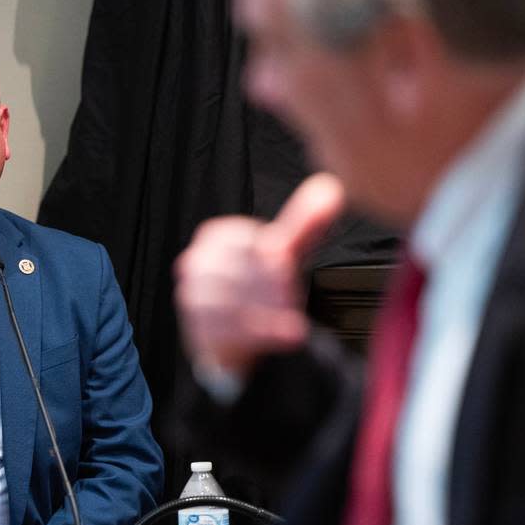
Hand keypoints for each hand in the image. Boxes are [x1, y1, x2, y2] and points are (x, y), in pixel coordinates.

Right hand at [174, 173, 345, 376]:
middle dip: (271, 287)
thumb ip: (306, 223)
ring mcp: (194, 296)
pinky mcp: (199, 329)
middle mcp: (198, 262)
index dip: (274, 258)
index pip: (247, 243)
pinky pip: (230, 330)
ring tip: (291, 322)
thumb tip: (330, 188)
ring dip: (267, 312)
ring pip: (232, 302)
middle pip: (239, 272)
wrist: (235, 335)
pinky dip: (262, 334)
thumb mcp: (285, 251)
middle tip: (292, 297)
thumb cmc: (260, 286)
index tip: (290, 268)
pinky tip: (288, 335)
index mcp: (218, 236)